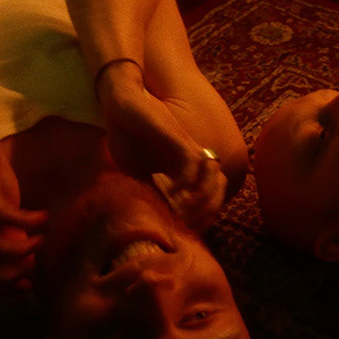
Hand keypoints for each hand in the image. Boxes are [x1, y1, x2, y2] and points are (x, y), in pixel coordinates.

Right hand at [98, 68, 226, 230]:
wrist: (120, 105)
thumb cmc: (127, 135)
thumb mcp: (135, 172)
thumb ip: (147, 191)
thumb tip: (151, 221)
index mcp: (186, 169)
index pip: (209, 198)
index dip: (201, 218)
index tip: (184, 232)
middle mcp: (193, 160)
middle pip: (218, 191)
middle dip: (204, 214)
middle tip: (185, 227)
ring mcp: (188, 148)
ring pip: (213, 178)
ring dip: (200, 201)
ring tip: (180, 214)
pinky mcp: (178, 138)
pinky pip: (193, 163)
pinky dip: (187, 182)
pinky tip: (173, 195)